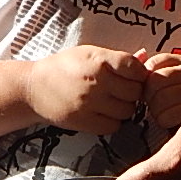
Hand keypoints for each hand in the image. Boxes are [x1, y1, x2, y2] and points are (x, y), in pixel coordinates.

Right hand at [26, 45, 147, 133]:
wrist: (35, 88)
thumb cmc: (64, 67)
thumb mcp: (89, 53)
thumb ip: (117, 58)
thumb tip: (146, 57)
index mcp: (99, 61)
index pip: (136, 68)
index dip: (139, 73)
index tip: (133, 75)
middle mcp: (97, 83)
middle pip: (135, 92)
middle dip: (133, 90)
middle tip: (122, 88)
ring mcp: (91, 104)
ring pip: (128, 111)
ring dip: (124, 106)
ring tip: (112, 100)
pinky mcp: (85, 122)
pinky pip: (114, 126)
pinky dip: (113, 120)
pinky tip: (104, 112)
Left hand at [140, 51, 180, 129]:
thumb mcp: (174, 81)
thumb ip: (155, 70)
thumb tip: (139, 55)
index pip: (152, 65)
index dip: (147, 83)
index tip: (150, 92)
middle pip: (154, 82)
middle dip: (150, 98)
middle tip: (158, 106)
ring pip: (159, 99)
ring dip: (157, 112)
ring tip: (167, 114)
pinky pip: (168, 115)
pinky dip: (166, 121)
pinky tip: (174, 121)